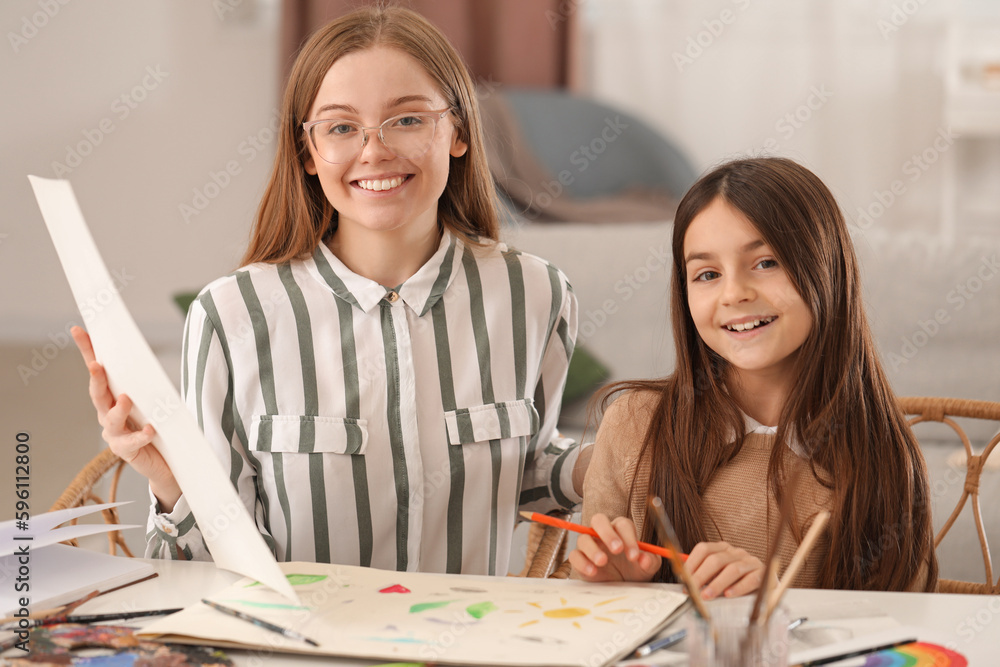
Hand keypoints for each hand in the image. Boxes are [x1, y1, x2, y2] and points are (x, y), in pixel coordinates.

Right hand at [71, 326, 180, 509]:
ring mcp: (115, 434)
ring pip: (110, 419)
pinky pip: (132, 442)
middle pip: (98, 393)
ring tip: (127, 399)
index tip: (78, 330)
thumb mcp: (155, 400)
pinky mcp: (126, 451)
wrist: (169, 462)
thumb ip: (148, 384)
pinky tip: (149, 430)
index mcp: (113, 396)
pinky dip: (140, 435)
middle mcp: (108, 413)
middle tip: (97, 366)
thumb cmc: (160, 426)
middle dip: (96, 379)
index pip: (99, 370)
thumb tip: (148, 360)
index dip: (88, 350)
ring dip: (118, 408)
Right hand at [568, 514, 660, 581]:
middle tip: (617, 550)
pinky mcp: (580, 559)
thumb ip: (650, 561)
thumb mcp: (647, 568)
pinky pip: (574, 556)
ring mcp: (590, 546)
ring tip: (602, 562)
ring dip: (592, 549)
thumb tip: (645, 559)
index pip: (622, 525)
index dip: (629, 538)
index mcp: (621, 531)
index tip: (634, 556)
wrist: (622, 587)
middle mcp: (603, 534)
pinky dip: (582, 562)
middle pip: (598, 520)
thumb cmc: (634, 571)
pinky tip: (593, 571)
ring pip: (583, 538)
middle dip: (607, 533)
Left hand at [685, 541, 765, 598]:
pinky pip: (750, 580)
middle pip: (716, 559)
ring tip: (707, 596)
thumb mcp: (718, 575)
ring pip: (732, 569)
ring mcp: (750, 561)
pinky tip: (729, 595)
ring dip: (717, 584)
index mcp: (722, 548)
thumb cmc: (736, 581)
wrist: (765, 586)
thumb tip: (684, 583)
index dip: (691, 563)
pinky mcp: (763, 573)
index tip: (683, 578)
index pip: (704, 549)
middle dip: (701, 576)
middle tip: (692, 590)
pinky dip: (738, 588)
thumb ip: (704, 576)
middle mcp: (736, 552)